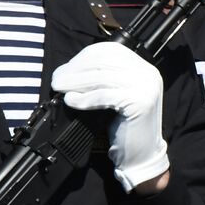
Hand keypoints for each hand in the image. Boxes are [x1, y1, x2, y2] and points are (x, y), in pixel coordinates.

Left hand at [52, 43, 167, 191]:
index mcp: (143, 67)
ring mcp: (146, 87)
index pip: (110, 51)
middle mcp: (148, 73)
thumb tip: (69, 69)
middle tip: (57, 80)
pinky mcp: (140, 103)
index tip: (65, 69)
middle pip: (104, 62)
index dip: (83, 58)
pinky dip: (84, 98)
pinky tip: (71, 101)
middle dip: (76, 69)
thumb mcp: (115, 95)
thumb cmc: (124, 126)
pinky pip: (104, 95)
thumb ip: (101, 79)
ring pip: (102, 77)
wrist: (141, 153)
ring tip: (59, 88)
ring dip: (75, 82)